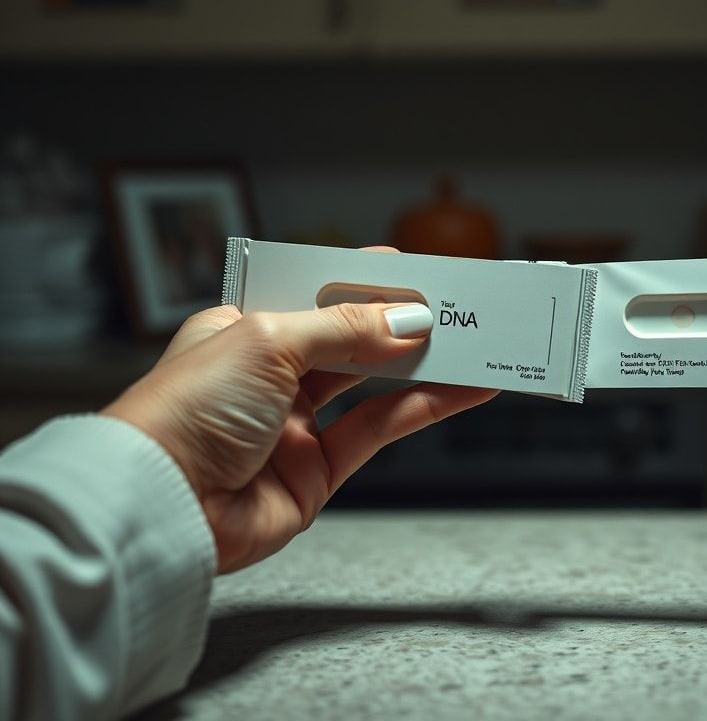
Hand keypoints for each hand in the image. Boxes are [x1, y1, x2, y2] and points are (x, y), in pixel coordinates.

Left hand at [103, 275, 496, 573]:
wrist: (159, 507)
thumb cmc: (188, 408)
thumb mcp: (270, 339)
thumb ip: (346, 329)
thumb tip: (408, 319)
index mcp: (245, 328)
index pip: (313, 294)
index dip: (362, 282)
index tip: (413, 270)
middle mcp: (270, 374)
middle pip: (350, 338)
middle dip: (402, 321)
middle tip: (457, 307)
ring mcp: (296, 423)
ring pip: (374, 383)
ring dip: (425, 365)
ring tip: (476, 345)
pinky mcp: (318, 470)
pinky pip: (380, 428)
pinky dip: (425, 408)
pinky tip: (461, 390)